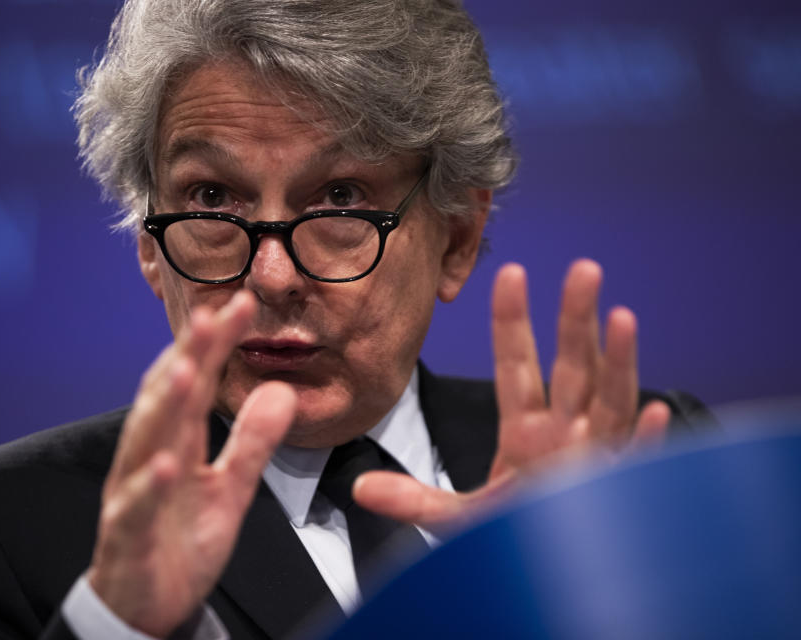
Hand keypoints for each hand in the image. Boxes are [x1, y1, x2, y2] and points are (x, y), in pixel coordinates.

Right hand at [87, 290, 296, 636]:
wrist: (147, 606)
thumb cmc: (180, 539)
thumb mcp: (229, 489)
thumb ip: (252, 442)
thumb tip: (281, 391)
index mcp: (176, 441)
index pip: (195, 381)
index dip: (215, 343)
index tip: (242, 304)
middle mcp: (150, 456)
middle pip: (169, 398)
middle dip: (189, 355)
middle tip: (211, 316)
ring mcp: (134, 492)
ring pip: (145, 440)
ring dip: (166, 404)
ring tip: (189, 368)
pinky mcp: (127, 535)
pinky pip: (136, 506)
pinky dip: (151, 484)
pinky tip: (169, 463)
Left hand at [354, 259, 670, 532]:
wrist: (548, 578)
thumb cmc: (511, 537)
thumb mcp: (456, 516)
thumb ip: (413, 499)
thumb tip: (360, 487)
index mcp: (525, 431)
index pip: (517, 365)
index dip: (512, 321)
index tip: (509, 272)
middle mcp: (564, 435)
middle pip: (572, 367)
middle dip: (575, 320)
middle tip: (582, 268)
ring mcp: (593, 460)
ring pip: (608, 402)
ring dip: (618, 362)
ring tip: (620, 317)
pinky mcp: (613, 492)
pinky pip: (632, 464)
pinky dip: (644, 441)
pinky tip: (654, 411)